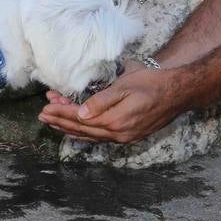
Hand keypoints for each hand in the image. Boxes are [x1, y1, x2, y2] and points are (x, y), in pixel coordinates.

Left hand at [38, 63, 182, 143]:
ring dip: (70, 128)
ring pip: (90, 135)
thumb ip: (102, 101)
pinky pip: (100, 137)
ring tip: (53, 122)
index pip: (80, 118)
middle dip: (60, 121)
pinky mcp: (128, 136)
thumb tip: (80, 114)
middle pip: (82, 129)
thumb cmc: (152, 83)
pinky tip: (78, 130)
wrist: (178, 93)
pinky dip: (85, 133)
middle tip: (42, 115)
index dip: (61, 112)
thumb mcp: (126, 86)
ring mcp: (124, 137)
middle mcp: (118, 134)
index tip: (45, 107)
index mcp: (115, 121)